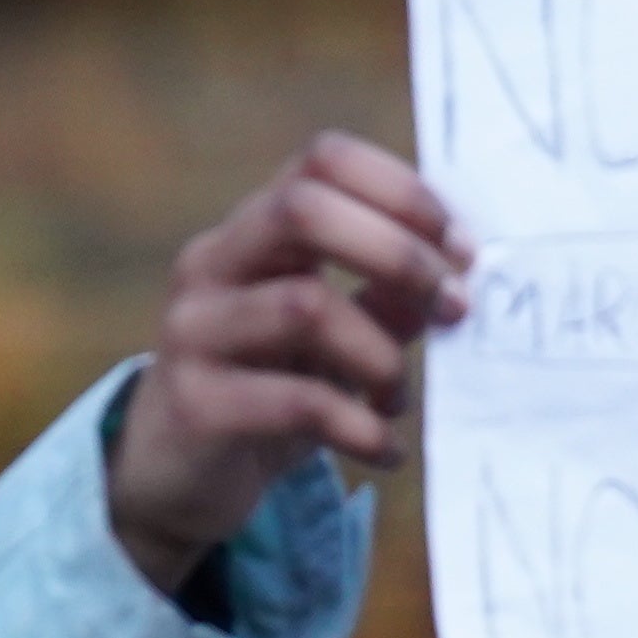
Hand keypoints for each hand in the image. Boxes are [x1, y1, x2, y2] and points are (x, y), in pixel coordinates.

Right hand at [107, 132, 472, 594]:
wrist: (176, 478)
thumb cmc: (268, 394)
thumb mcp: (336, 341)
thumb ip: (386, 300)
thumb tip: (458, 273)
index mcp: (254, 231)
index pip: (323, 160)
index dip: (401, 190)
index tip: (461, 249)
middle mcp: (213, 263)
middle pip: (302, 208)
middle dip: (398, 254)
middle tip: (454, 308)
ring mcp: (195, 329)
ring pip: (305, 306)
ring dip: (380, 354)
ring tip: (398, 398)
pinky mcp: (196, 403)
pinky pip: (298, 401)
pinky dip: (361, 428)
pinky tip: (384, 451)